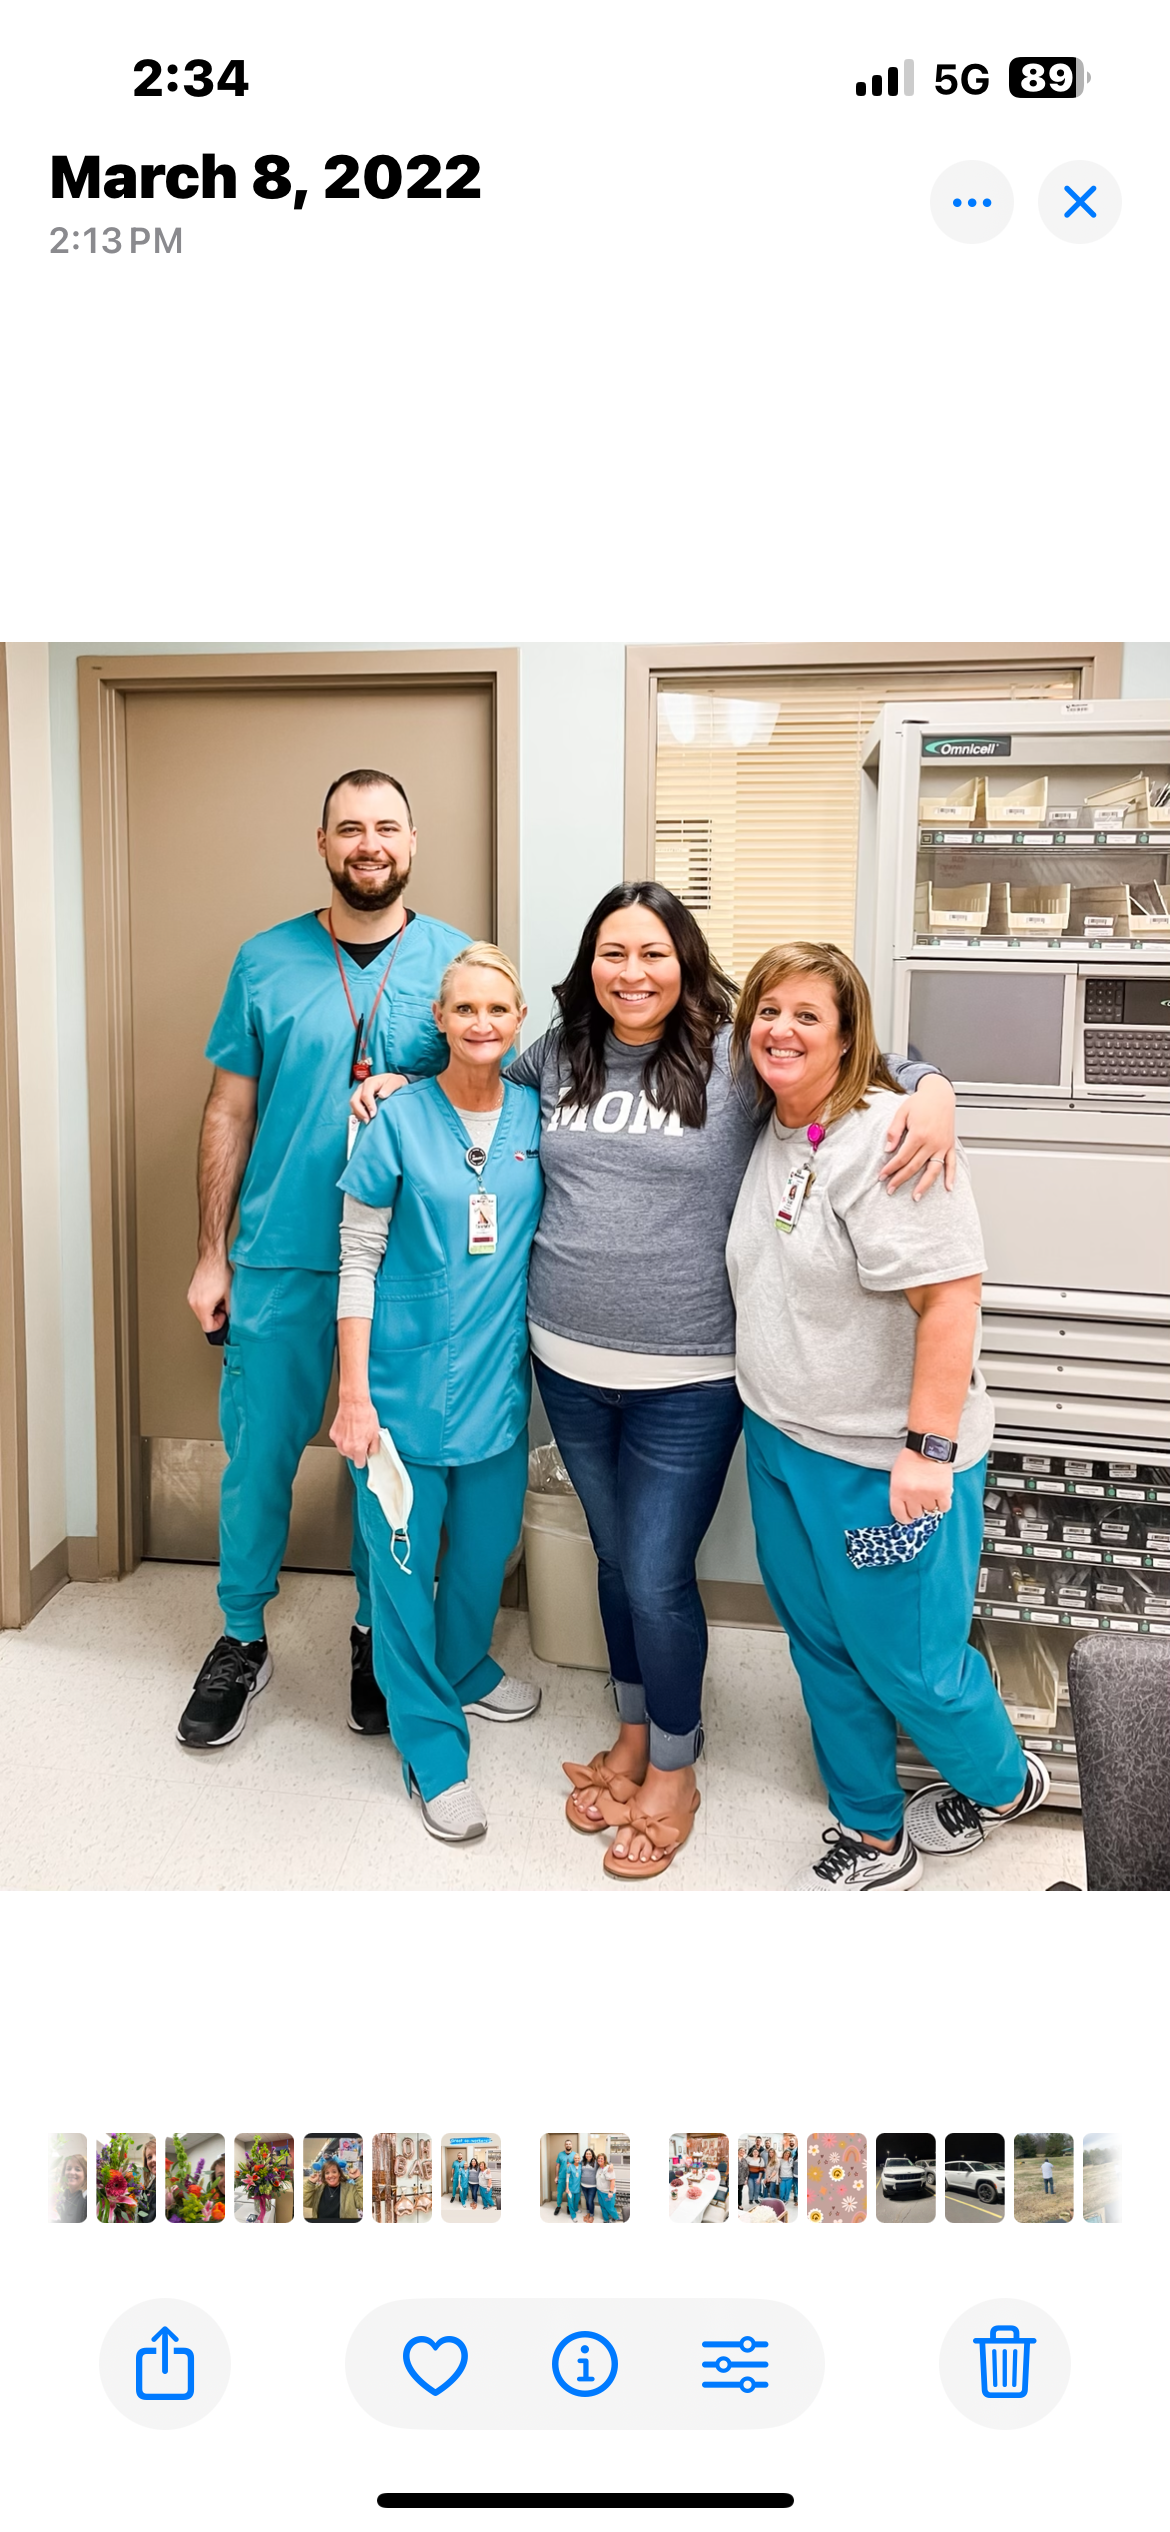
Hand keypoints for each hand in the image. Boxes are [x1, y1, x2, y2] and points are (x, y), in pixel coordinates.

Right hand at [187, 1253, 231, 1332]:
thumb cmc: (220, 1272)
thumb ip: (230, 1310)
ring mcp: (191, 1296)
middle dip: (215, 1316)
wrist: (212, 1258)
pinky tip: (214, 1293)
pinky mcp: (191, 1291)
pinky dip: (207, 1302)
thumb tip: (230, 1317)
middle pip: (203, 1320)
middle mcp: (193, 1302)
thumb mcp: (230, 1295)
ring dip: (211, 1308)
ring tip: (219, 1297)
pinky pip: (198, 1303)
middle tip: (223, 1306)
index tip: (224, 1316)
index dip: (219, 1324)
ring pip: (201, 1312)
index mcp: (202, 1305)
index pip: (208, 1327)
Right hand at [330, 1394, 380, 1465]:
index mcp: (358, 1448)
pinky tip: (349, 1430)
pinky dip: (343, 1438)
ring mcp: (338, 1441)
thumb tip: (371, 1452)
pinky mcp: (333, 1434)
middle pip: (351, 1457)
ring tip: (355, 1434)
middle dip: (356, 1451)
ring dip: (349, 1445)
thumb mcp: (376, 1433)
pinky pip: (338, 1441)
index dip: (363, 1459)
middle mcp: (346, 1446)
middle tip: (361, 1440)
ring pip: (344, 1450)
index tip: (364, 1456)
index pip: (359, 1464)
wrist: (354, 1403)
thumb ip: (374, 1447)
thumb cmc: (365, 1414)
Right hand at [349, 1070, 406, 1121]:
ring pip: (353, 1105)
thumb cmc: (394, 1082)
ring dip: (359, 1114)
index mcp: (370, 1082)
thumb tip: (381, 1095)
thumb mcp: (396, 1082)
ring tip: (368, 1122)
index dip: (369, 1105)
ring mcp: (360, 1094)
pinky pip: (355, 1109)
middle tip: (368, 1121)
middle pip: (354, 1100)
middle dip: (360, 1112)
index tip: (374, 1114)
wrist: (393, 1082)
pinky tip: (367, 1119)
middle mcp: (362, 1088)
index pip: (365, 1095)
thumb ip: (389, 1088)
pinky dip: (359, 1115)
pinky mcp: (360, 1100)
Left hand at [879, 1075, 957, 1197]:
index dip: (890, 1169)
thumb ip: (894, 1131)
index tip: (882, 1176)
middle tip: (890, 1189)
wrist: (939, 1094)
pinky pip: (952, 1164)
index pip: (902, 1158)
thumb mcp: (901, 1112)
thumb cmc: (921, 1102)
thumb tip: (888, 1149)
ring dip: (924, 1185)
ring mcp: (943, 1145)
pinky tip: (948, 1188)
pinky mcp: (950, 1145)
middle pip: (914, 1167)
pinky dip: (951, 1177)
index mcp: (919, 1134)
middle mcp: (932, 1142)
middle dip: (900, 1179)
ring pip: (933, 1170)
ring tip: (916, 1197)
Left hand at [889, 1446, 953, 1522]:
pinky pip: (944, 1507)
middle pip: (916, 1514)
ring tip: (931, 1494)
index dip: (904, 1519)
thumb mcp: (897, 1476)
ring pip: (930, 1511)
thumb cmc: (912, 1458)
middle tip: (921, 1501)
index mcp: (898, 1491)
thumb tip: (905, 1509)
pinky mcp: (942, 1492)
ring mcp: (927, 1495)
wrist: (928, 1447)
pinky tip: (941, 1496)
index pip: (899, 1514)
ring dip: (931, 1505)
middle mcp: (912, 1495)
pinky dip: (943, 1504)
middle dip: (918, 1509)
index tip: (908, 1518)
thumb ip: (900, 1492)